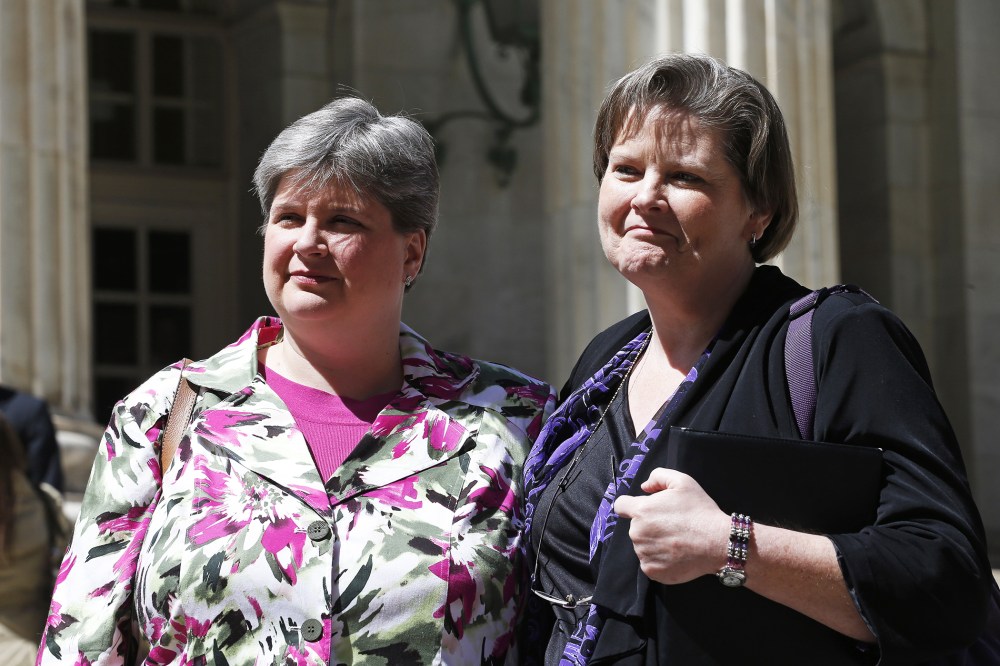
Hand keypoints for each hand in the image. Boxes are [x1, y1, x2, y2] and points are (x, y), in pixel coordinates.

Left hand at [613, 468, 730, 584]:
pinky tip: (676, 553)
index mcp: (641, 511)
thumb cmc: (700, 511)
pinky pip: (649, 562)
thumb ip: (658, 477)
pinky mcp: (652, 571)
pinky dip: (659, 559)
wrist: (718, 542)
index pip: (621, 506)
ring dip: (654, 542)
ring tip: (676, 540)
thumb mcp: (682, 482)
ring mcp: (644, 554)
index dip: (631, 505)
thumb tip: (644, 487)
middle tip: (671, 525)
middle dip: (648, 524)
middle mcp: (637, 533)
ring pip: (642, 545)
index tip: (644, 510)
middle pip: (635, 527)